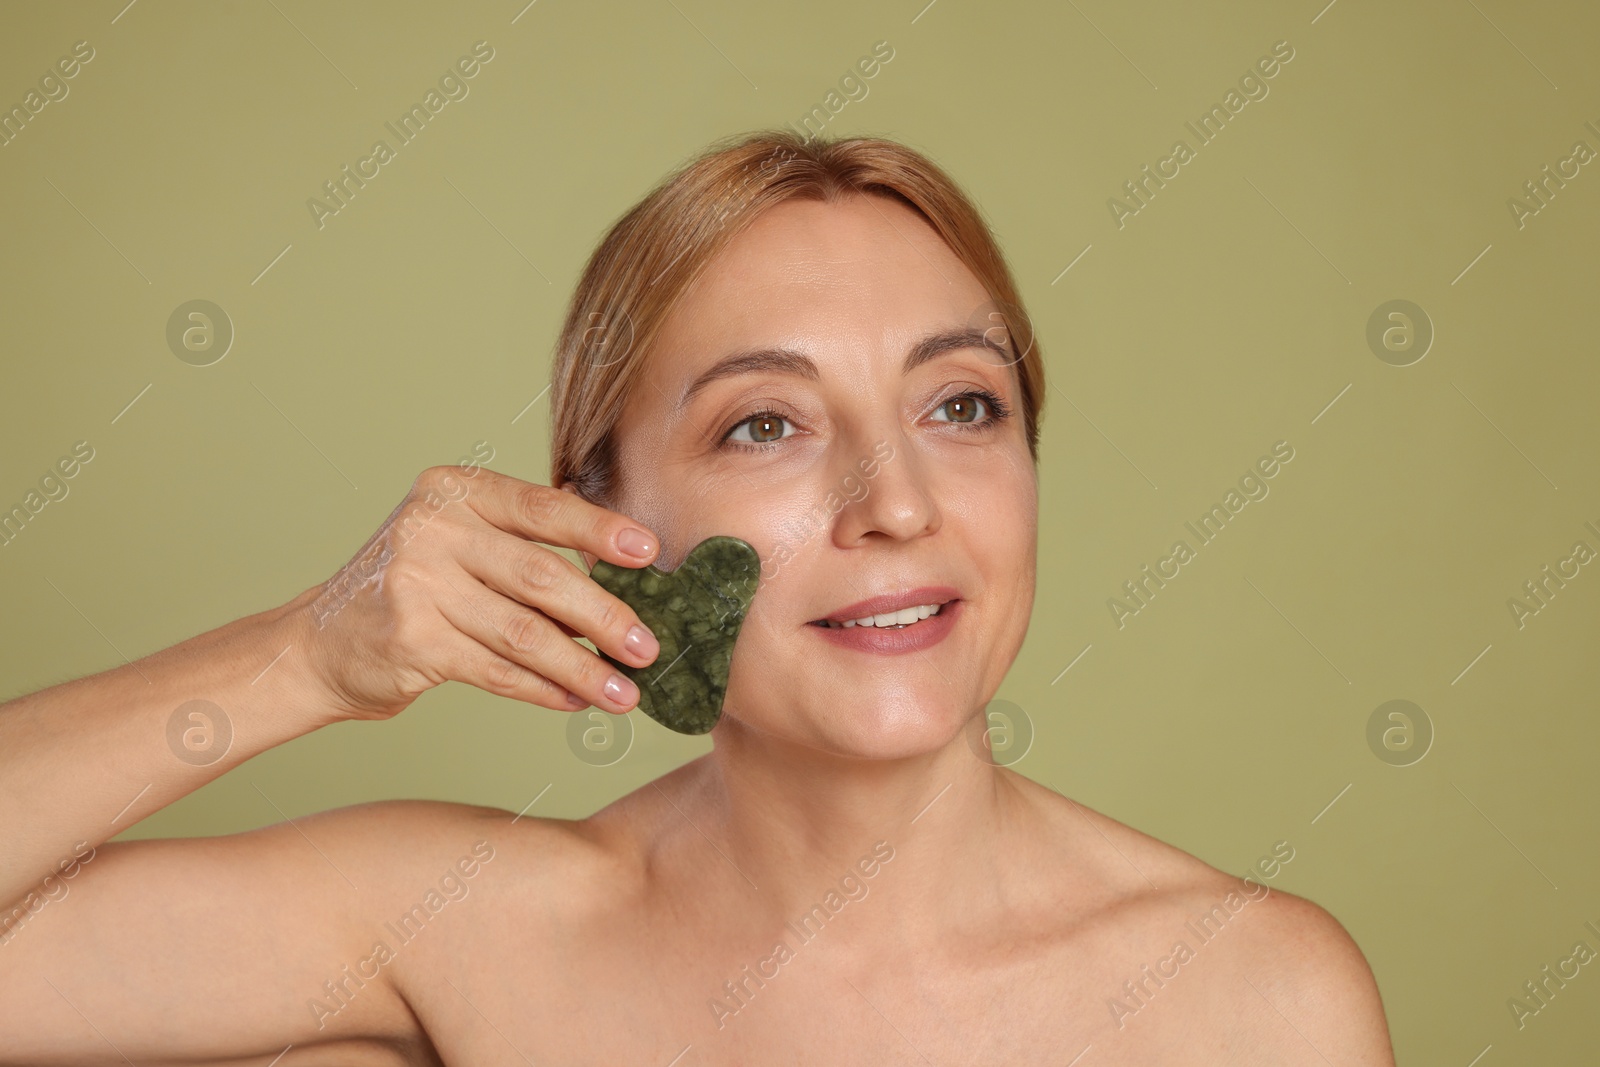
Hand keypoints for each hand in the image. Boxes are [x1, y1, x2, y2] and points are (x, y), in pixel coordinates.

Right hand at [297, 465, 661, 721]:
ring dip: (584, 667)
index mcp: (456, 490)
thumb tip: (623, 577)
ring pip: (526, 632)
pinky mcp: (412, 642)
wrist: (319, 642)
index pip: (542, 508)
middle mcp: (433, 528)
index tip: (650, 554)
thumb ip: (524, 546)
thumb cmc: (412, 588)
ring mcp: (418, 584)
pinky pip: (499, 670)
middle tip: (649, 646)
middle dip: (605, 617)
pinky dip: (545, 689)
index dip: (601, 531)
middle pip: (542, 576)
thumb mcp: (460, 541)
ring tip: (626, 692)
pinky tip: (577, 700)